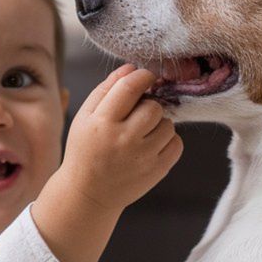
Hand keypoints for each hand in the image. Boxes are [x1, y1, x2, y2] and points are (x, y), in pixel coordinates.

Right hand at [62, 64, 183, 213]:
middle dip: (150, 104)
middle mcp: (123, 140)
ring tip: (142, 133)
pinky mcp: (157, 171)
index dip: (143, 76)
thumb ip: (105, 89)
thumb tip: (131, 68)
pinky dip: (168, 141)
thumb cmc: (86, 150)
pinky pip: (177, 144)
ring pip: (168, 124)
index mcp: (102, 122)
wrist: (89, 193)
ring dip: (159, 124)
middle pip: (154, 106)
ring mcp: (143, 157)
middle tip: (139, 113)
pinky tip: (151, 146)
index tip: (146, 77)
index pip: (130, 87)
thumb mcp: (85, 117)